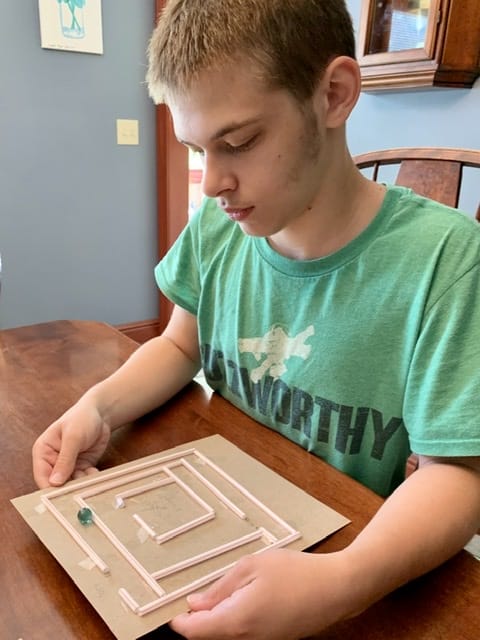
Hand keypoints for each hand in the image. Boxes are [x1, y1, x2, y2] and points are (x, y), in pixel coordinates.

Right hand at [32, 395, 110, 487]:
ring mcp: (68, 465)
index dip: (49, 489)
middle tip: (79, 491)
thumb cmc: (82, 418)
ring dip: (81, 484)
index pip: (42, 476)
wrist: (101, 413)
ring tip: (90, 480)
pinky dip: (90, 480)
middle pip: (56, 484)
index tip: (60, 497)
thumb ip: (65, 460)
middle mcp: (53, 461)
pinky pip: (84, 479)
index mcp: (43, 452)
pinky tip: (96, 474)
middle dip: (68, 488)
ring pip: (72, 483)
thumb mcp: (73, 437)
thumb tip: (54, 483)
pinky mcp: (81, 466)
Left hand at [170, 548, 351, 639]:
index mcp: (236, 621)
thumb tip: (194, 603)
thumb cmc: (296, 573)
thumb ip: (220, 588)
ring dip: (218, 620)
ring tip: (224, 593)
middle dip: (199, 620)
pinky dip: (235, 622)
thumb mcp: (252, 567)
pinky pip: (244, 637)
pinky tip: (244, 601)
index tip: (173, 609)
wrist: (336, 589)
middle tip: (197, 595)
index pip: (194, 633)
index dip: (179, 621)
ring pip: (226, 637)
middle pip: (209, 637)